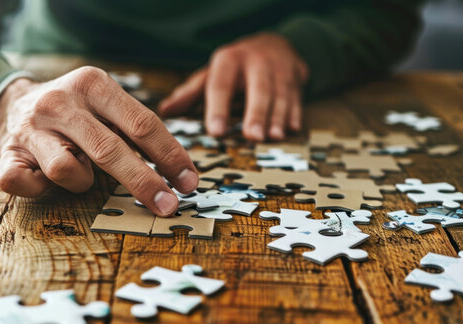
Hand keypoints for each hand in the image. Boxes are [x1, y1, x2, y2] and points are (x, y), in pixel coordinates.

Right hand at [0, 67, 198, 215]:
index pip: (141, 123)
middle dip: (145, 183)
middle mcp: (61, 103)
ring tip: (79, 170)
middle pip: (110, 150)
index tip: (189, 181)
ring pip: (67, 170)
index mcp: (93, 85)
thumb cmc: (76, 112)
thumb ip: (137, 129)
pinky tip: (43, 179)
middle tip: (169, 205)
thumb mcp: (106, 104)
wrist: (14, 104)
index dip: (170, 156)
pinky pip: (25, 184)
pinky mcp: (6, 153)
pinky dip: (39, 189)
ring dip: (82, 181)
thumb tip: (181, 172)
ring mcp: (30, 128)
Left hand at [159, 33, 308, 140]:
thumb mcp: (211, 74)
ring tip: (273, 137)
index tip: (216, 131)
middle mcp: (256, 62)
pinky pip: (297, 97)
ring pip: (280, 94)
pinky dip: (295, 114)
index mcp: (229, 61)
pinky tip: (292, 130)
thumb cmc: (235, 67)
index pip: (221, 85)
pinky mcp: (296, 79)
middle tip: (252, 137)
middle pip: (258, 88)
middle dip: (256, 113)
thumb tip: (165, 110)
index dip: (218, 108)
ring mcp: (279, 70)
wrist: (274, 45)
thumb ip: (190, 93)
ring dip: (277, 117)